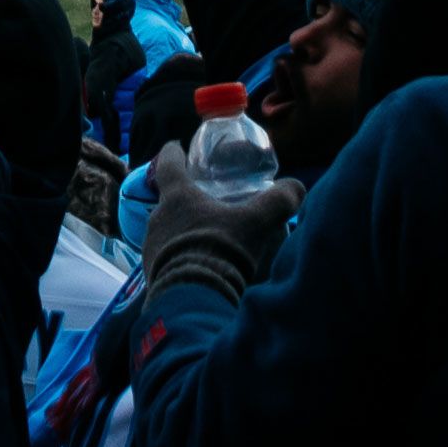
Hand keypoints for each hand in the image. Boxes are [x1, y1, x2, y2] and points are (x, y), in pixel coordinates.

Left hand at [136, 108, 291, 290]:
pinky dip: (181, 258)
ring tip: (206, 238)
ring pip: (167, 231)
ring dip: (183, 232)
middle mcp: (157, 219)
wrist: (194, 300)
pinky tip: (200, 267)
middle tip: (205, 201)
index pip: (169, 165)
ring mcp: (151, 248)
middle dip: (185, 200)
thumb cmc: (221, 251)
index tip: (175, 146)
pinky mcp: (152, 275)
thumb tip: (296, 187)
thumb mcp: (257, 223)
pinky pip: (167, 259)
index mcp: (177, 198)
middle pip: (168, 201)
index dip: (173, 153)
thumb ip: (278, 202)